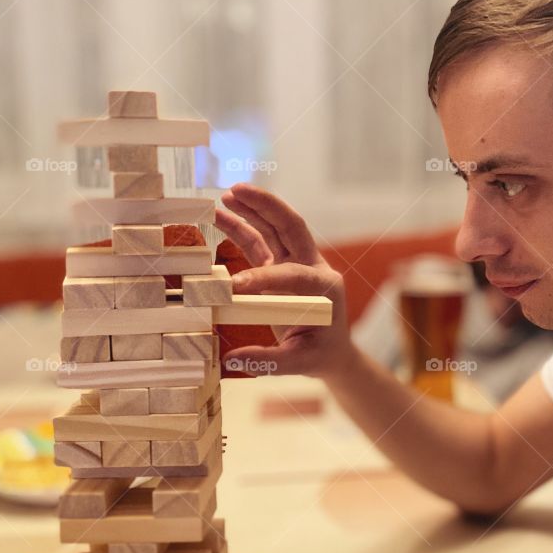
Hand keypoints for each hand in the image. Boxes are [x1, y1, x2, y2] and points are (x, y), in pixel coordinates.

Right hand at [214, 183, 353, 379]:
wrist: (332, 351)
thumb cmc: (320, 356)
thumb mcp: (300, 363)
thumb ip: (269, 360)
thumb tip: (232, 359)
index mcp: (325, 287)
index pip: (295, 274)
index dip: (265, 278)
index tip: (236, 288)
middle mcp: (312, 267)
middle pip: (291, 227)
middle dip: (266, 206)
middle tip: (237, 190)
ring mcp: (295, 264)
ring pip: (273, 229)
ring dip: (251, 210)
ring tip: (225, 196)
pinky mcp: (279, 267)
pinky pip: (259, 243)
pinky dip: (241, 227)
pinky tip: (221, 215)